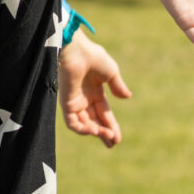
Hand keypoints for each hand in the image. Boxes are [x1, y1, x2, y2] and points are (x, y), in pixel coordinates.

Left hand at [58, 29, 129, 147]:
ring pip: (84, 124)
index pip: (104, 113)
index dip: (111, 125)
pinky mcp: (65, 102)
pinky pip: (72, 122)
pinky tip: (94, 130)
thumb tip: (127, 97)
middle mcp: (84, 98)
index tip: (118, 139)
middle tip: (113, 143)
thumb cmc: (93, 57)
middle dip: (104, 133)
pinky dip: (82, 129)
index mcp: (95, 91)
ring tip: (107, 135)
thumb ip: (117, 86)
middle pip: (94, 121)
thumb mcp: (111, 72)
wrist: (76, 50)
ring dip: (96, 132)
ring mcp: (74, 101)